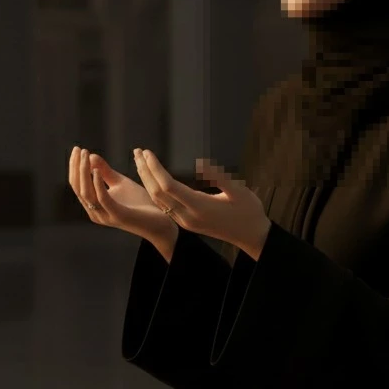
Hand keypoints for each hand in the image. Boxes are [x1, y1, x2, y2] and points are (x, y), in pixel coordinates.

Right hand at [68, 145, 178, 244]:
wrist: (158, 221)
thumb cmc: (139, 203)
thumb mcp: (120, 183)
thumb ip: (105, 172)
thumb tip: (91, 156)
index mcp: (93, 205)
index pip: (77, 185)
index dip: (75, 166)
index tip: (76, 149)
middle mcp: (95, 213)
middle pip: (78, 188)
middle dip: (77, 168)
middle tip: (78, 150)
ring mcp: (105, 216)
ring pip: (87, 193)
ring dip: (85, 172)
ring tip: (86, 156)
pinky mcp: (118, 216)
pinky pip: (103, 199)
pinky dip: (98, 184)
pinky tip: (97, 171)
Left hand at [132, 149, 270, 255]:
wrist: (251, 236)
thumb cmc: (248, 211)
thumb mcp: (239, 191)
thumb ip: (219, 177)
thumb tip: (201, 163)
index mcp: (199, 207)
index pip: (168, 186)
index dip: (156, 168)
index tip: (148, 152)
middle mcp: (188, 216)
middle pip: (157, 193)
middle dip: (146, 171)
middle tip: (138, 151)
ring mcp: (185, 221)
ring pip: (158, 200)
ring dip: (147, 180)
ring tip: (139, 161)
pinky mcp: (186, 223)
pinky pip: (164, 206)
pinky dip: (154, 190)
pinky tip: (151, 178)